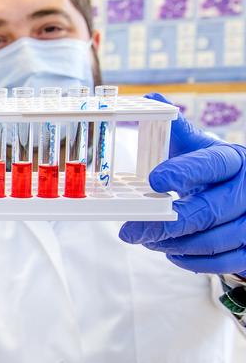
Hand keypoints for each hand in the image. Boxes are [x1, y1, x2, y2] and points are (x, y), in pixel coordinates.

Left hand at [119, 93, 245, 274]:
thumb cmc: (213, 171)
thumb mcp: (197, 148)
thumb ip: (175, 131)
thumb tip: (150, 99)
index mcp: (232, 159)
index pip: (208, 164)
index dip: (181, 173)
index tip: (153, 181)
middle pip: (207, 211)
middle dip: (164, 224)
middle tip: (129, 231)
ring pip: (212, 241)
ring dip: (172, 245)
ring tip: (146, 239)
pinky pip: (221, 263)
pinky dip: (190, 261)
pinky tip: (170, 252)